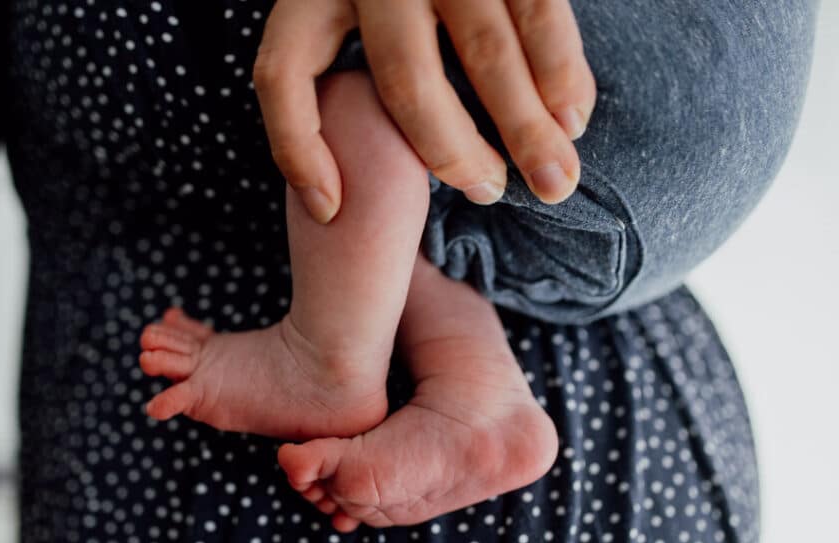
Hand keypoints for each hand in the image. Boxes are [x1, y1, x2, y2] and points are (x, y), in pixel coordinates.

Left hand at [254, 0, 596, 222]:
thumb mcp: (327, 16)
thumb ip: (322, 83)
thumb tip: (330, 202)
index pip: (283, 74)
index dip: (298, 153)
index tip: (331, 211)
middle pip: (408, 81)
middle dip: (454, 153)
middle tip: (492, 193)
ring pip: (485, 52)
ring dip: (525, 125)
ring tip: (555, 181)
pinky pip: (539, 13)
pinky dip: (561, 74)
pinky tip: (572, 118)